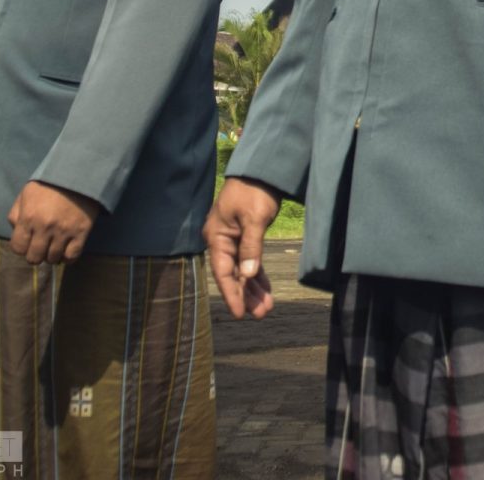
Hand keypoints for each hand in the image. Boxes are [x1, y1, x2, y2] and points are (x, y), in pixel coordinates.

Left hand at [6, 181, 101, 264]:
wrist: (79, 173)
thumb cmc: (49, 184)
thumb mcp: (26, 194)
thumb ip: (15, 214)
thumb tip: (15, 232)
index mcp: (28, 218)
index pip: (18, 248)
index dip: (21, 247)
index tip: (27, 242)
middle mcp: (45, 228)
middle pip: (34, 257)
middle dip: (35, 254)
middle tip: (41, 247)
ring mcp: (64, 231)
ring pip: (53, 258)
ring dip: (52, 255)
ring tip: (54, 247)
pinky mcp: (81, 232)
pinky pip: (72, 256)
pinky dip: (68, 258)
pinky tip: (67, 251)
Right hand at [206, 176, 281, 317]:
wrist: (261, 169)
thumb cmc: (254, 191)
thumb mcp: (254, 218)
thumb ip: (251, 246)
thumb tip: (248, 275)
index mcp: (217, 237)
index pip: (223, 273)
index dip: (232, 294)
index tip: (240, 314)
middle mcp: (221, 241)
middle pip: (233, 274)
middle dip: (246, 295)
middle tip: (261, 314)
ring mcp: (232, 238)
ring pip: (242, 269)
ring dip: (253, 288)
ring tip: (266, 308)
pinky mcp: (244, 235)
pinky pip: (249, 260)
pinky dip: (257, 274)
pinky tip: (265, 289)